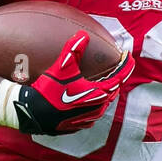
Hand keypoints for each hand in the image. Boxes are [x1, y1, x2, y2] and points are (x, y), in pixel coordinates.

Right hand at [10, 31, 134, 135]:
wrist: (33, 114)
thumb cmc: (49, 91)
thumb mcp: (62, 67)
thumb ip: (73, 49)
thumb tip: (83, 34)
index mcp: (97, 94)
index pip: (119, 78)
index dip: (125, 66)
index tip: (128, 56)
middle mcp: (97, 108)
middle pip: (113, 91)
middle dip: (116, 78)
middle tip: (116, 66)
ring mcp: (88, 119)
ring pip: (103, 104)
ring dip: (105, 91)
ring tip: (102, 81)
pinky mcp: (79, 125)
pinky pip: (92, 113)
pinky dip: (94, 104)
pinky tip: (87, 99)